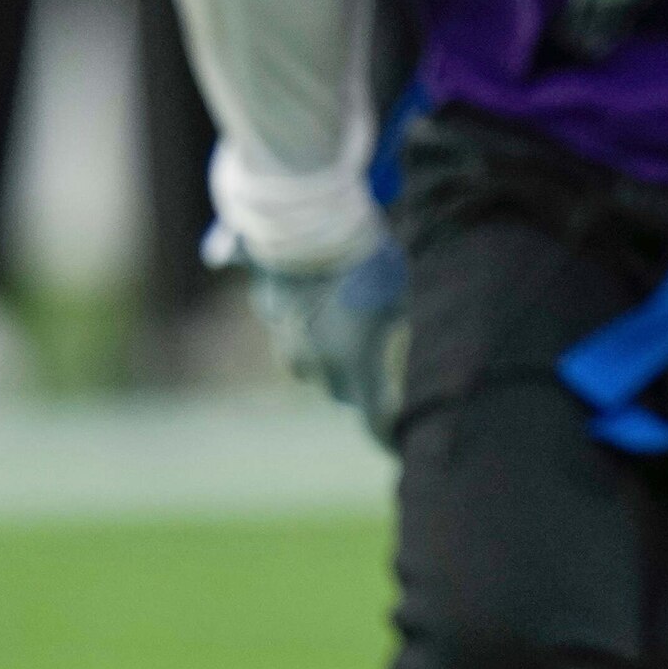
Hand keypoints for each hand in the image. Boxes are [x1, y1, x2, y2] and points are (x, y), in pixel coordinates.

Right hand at [249, 241, 410, 445]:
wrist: (309, 223)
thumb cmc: (368, 262)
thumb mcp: (398, 299)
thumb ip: (395, 332)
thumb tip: (396, 348)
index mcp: (356, 366)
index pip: (374, 420)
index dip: (387, 436)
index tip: (397, 444)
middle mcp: (318, 364)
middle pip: (342, 391)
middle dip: (359, 385)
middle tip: (376, 366)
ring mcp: (287, 340)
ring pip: (311, 365)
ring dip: (328, 355)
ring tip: (345, 323)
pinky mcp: (268, 313)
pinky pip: (290, 331)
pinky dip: (304, 324)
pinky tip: (318, 296)